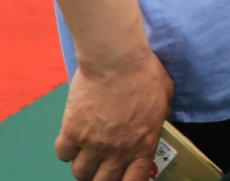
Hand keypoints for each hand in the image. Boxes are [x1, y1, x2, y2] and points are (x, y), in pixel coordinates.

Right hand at [55, 51, 173, 180]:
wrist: (116, 60)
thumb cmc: (145, 73)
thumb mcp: (166, 96)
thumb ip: (162, 114)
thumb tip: (160, 118)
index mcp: (143, 145)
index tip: (122, 177)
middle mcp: (117, 152)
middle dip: (101, 178)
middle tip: (100, 167)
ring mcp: (93, 144)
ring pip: (80, 173)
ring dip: (83, 166)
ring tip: (86, 154)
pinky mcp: (72, 131)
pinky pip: (63, 154)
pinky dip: (67, 150)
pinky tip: (72, 139)